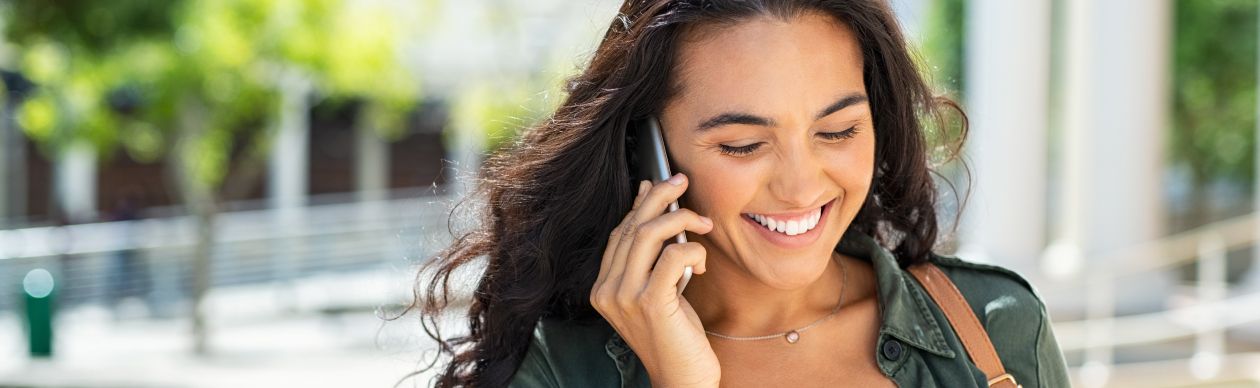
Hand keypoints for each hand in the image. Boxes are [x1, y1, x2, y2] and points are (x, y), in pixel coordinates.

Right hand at [591, 174, 719, 386]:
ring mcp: (624, 297)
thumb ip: (652, 254)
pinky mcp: (649, 303)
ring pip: (648, 234)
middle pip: (631, 227)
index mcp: (603, 287)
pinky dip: (692, 250)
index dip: (640, 204)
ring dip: (681, 219)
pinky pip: (671, 256)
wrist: (682, 381)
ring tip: (703, 224)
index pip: (619, 232)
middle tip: (683, 181)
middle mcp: (606, 290)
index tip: (662, 184)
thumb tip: (648, 201)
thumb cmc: (675, 337)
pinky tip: (701, 263)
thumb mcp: (659, 290)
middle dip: (660, 197)